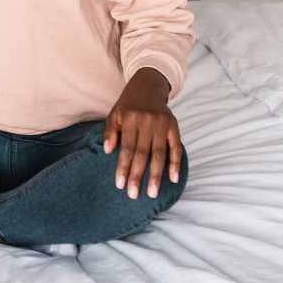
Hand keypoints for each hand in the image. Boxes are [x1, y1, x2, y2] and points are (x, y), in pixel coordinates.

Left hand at [102, 68, 181, 199]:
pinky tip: (173, 178)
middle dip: (138, 176)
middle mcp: (147, 122)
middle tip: (134, 195)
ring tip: (153, 192)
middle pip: (142, 154)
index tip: (120, 185)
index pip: (126, 148)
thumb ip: (110, 131)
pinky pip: (176, 147)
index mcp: (130, 119)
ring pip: (159, 154)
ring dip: (156, 175)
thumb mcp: (114, 114)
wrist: (147, 87)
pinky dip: (175, 163)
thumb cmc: (127, 106)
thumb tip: (107, 151)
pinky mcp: (174, 126)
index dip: (123, 167)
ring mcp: (162, 124)